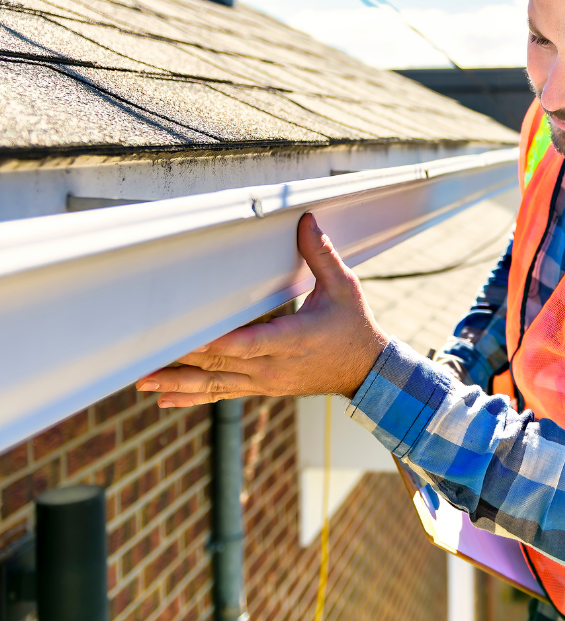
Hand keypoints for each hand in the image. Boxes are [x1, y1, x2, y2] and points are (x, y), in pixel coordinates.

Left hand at [136, 213, 388, 407]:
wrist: (366, 371)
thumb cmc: (354, 325)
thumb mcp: (345, 287)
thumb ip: (320, 254)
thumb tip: (305, 220)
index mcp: (294, 339)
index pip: (248, 343)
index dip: (216, 342)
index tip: (187, 338)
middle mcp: (275, 367)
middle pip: (221, 363)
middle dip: (182, 359)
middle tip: (144, 355)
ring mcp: (266, 382)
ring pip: (215, 384)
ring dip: (178, 383)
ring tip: (143, 381)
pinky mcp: (262, 388)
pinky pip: (223, 394)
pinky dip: (193, 398)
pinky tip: (165, 401)